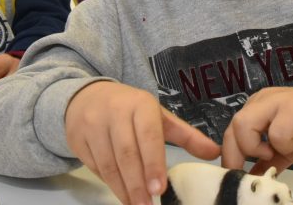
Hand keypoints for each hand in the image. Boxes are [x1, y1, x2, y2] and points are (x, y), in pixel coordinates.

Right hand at [65, 81, 219, 204]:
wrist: (87, 96)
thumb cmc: (130, 109)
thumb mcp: (159, 117)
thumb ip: (187, 136)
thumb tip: (215, 153)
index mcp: (139, 104)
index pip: (148, 136)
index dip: (153, 164)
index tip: (160, 189)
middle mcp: (114, 112)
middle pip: (126, 154)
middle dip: (137, 184)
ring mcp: (92, 125)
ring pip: (108, 163)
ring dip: (122, 189)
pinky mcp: (77, 138)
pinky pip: (94, 166)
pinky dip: (109, 183)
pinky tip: (122, 194)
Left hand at [221, 86, 292, 174]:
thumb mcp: (287, 150)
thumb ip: (268, 161)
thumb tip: (250, 179)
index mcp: (256, 109)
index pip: (230, 132)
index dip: (230, 156)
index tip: (236, 176)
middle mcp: (262, 101)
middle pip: (233, 127)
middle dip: (236, 155)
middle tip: (250, 172)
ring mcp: (277, 101)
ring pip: (244, 124)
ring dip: (256, 146)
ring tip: (275, 152)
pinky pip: (277, 132)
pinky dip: (285, 145)